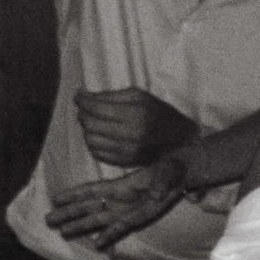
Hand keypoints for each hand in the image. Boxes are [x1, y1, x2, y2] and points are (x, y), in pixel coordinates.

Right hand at [46, 156, 190, 248]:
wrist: (181, 178)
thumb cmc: (171, 170)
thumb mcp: (168, 171)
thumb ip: (161, 181)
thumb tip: (156, 194)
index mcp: (119, 186)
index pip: (91, 191)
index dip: (73, 195)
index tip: (55, 199)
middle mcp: (116, 199)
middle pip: (87, 207)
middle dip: (68, 213)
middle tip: (48, 220)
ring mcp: (123, 210)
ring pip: (96, 220)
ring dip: (80, 226)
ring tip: (62, 232)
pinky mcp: (134, 219)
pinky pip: (117, 230)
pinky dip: (107, 237)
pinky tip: (96, 245)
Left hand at [74, 87, 199, 167]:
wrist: (181, 139)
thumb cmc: (159, 112)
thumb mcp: (139, 96)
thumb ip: (110, 95)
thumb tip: (82, 95)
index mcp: (136, 115)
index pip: (96, 108)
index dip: (82, 100)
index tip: (79, 96)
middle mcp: (132, 135)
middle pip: (90, 124)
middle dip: (84, 114)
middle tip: (87, 109)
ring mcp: (128, 152)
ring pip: (90, 140)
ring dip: (88, 130)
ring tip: (95, 123)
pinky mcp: (125, 163)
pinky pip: (97, 154)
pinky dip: (94, 143)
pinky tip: (102, 136)